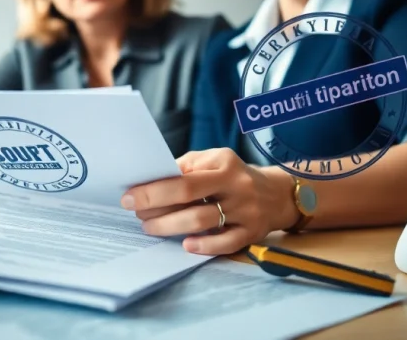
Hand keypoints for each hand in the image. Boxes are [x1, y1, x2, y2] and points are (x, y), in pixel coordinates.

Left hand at [121, 149, 297, 254]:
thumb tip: (150, 181)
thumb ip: (186, 168)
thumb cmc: (232, 176)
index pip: (182, 178)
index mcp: (223, 163)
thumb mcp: (213, 161)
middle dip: (156, 207)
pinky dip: (204, 246)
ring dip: (170, 226)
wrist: (277, 194)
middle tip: (137, 214)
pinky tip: (186, 245)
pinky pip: (226, 243)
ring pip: (202, 221)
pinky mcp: (252, 233)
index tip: (129, 196)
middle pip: (189, 198)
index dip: (153, 189)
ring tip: (151, 227)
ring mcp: (246, 210)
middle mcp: (236, 185)